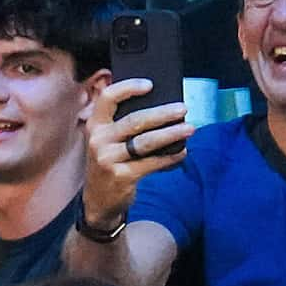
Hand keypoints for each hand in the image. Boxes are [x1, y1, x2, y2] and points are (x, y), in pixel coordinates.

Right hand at [79, 78, 188, 232]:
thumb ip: (122, 122)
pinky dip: (170, 157)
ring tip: (190, 129)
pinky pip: (151, 163)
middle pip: (134, 121)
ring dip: (171, 134)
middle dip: (162, 114)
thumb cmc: (110, 162)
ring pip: (145, 142)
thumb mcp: (106, 140)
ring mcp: (108, 159)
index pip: (107, 98)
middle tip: (183, 109)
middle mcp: (98, 140)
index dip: (128, 88)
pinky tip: (182, 152)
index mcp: (95, 125)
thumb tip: (161, 106)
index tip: (150, 85)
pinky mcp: (121, 176)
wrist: (98, 200)